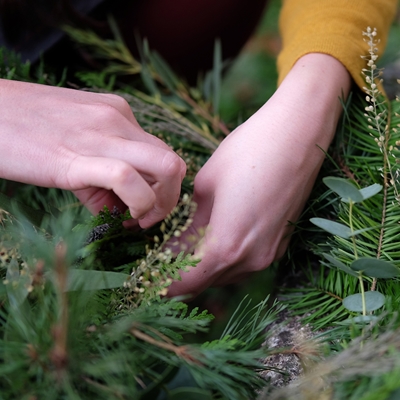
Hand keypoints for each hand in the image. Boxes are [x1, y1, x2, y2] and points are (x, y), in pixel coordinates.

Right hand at [0, 79, 185, 227]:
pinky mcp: (78, 157)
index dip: (162, 187)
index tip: (142, 207)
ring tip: (136, 219)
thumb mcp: (73, 142)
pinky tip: (122, 217)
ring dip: (161, 205)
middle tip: (146, 217)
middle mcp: (119, 120)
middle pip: (175, 162)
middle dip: (170, 198)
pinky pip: (128, 180)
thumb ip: (100, 173)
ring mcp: (103, 135)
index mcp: (119, 114)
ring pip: (167, 168)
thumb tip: (116, 208)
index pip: (163, 154)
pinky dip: (138, 205)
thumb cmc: (24, 127)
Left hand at [168, 54, 350, 296]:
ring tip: (183, 246)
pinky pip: (244, 262)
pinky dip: (225, 257)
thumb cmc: (247, 151)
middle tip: (159, 258)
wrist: (299, 133)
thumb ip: (189, 222)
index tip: (145, 275)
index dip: (161, 282)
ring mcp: (269, 254)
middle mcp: (251, 260)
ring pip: (225, 273)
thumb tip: (177, 240)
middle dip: (180, 274)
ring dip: (203, 266)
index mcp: (226, 246)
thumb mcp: (206, 186)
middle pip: (205, 281)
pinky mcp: (281, 243)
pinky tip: (214, 237)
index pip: (185, 282)